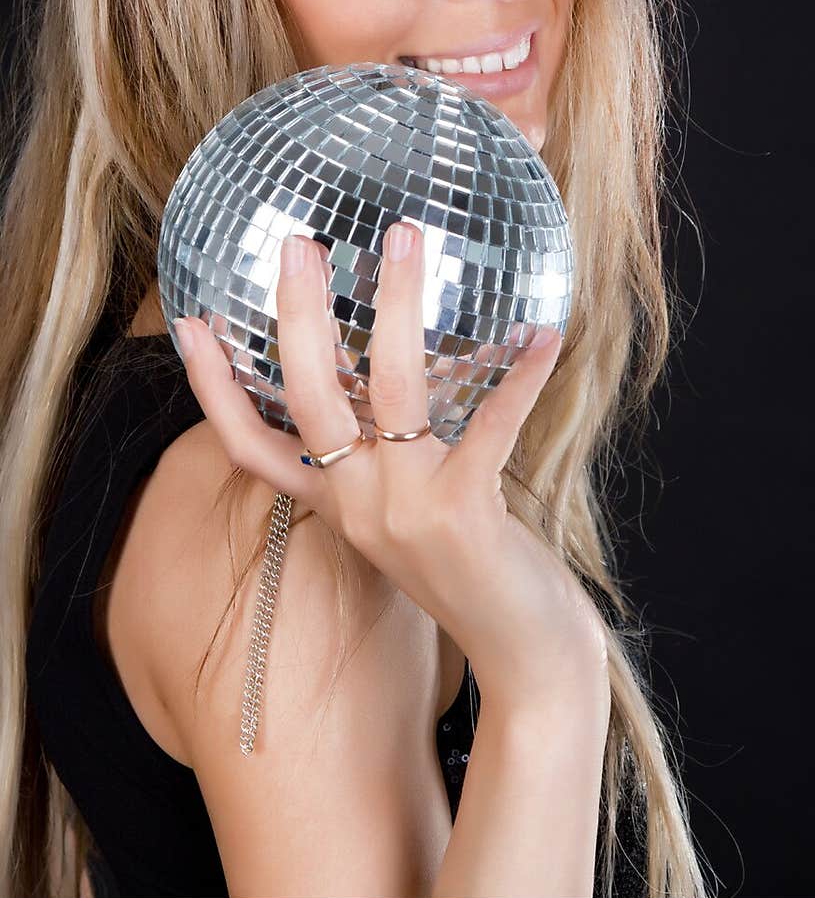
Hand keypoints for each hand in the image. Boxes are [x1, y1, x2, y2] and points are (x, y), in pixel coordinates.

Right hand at [174, 223, 606, 702]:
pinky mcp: (463, 512)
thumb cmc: (474, 569)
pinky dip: (521, 376)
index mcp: (336, 504)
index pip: (248, 445)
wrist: (525, 660)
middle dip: (300, 312)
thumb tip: (395, 361)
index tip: (188, 323)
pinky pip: (490, 422)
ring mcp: (405, 509)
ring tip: (407, 237)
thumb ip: (389, 457)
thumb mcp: (410, 512)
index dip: (212, 386)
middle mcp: (357, 505)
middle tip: (299, 242)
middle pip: (307, 394)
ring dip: (400, 303)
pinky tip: (544, 333)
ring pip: (390, 385)